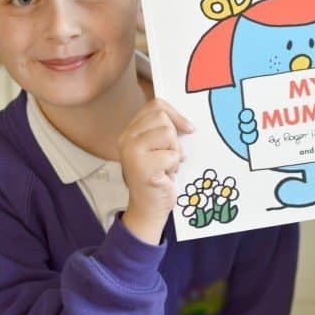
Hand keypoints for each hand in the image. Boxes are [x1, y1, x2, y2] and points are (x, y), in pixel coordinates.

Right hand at [118, 98, 192, 243]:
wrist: (148, 209)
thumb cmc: (157, 177)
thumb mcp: (158, 149)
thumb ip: (163, 131)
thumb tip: (187, 120)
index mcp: (130, 132)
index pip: (155, 105)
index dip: (175, 114)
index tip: (188, 128)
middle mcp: (126, 139)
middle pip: (163, 118)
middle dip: (174, 137)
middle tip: (170, 157)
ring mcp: (132, 152)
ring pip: (168, 134)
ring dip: (175, 152)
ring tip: (167, 166)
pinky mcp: (143, 167)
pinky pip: (172, 154)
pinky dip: (174, 166)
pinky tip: (166, 176)